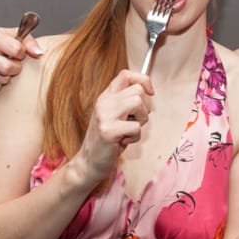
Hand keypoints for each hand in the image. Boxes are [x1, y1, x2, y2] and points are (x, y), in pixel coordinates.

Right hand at [0, 27, 43, 90]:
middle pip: (7, 68)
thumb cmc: (5, 45)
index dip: (21, 54)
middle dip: (15, 68)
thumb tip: (37, 53)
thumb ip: (30, 43)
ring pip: (1, 79)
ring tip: (3, 69)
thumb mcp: (19, 39)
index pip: (16, 49)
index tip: (18, 53)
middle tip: (12, 64)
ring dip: (6, 77)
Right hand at [68, 70, 153, 186]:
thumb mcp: (115, 116)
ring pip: (138, 103)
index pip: (125, 74)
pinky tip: (122, 142)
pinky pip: (136, 127)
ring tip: (128, 131)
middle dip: (144, 108)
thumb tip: (148, 91)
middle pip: (137, 91)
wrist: (88, 163)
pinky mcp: (108, 131)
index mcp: (105, 97)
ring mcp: (104, 116)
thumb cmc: (107, 141)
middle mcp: (103, 102)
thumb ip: (126, 102)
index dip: (143, 80)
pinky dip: (135, 138)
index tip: (150, 93)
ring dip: (141, 120)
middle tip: (133, 122)